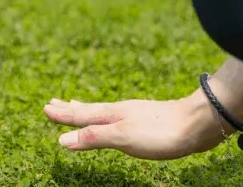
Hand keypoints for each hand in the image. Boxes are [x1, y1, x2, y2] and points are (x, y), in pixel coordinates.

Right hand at [43, 92, 224, 159]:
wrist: (198, 123)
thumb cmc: (160, 132)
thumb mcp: (122, 138)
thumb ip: (93, 137)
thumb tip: (62, 140)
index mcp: (111, 115)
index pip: (81, 116)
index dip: (63, 115)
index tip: (45, 108)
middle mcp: (120, 111)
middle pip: (90, 110)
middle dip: (70, 109)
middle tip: (53, 103)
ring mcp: (134, 114)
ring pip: (103, 111)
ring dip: (86, 110)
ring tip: (76, 106)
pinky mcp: (147, 121)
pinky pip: (116, 117)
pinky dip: (105, 117)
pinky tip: (115, 118)